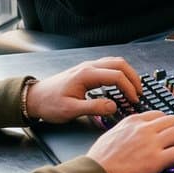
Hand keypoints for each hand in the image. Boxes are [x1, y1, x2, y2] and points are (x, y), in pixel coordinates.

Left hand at [26, 57, 141, 123]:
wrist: (34, 98)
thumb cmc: (49, 104)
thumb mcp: (71, 110)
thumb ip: (93, 108)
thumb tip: (113, 106)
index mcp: (86, 75)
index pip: (116, 76)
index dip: (128, 88)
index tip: (134, 100)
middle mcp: (88, 67)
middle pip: (119, 64)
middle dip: (133, 77)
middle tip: (139, 93)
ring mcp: (87, 67)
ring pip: (115, 63)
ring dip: (127, 73)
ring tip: (133, 88)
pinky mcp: (86, 71)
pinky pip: (108, 66)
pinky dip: (119, 73)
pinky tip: (120, 84)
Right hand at [86, 111, 173, 172]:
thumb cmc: (98, 161)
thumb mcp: (112, 135)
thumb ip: (127, 132)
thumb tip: (135, 136)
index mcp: (132, 121)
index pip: (158, 115)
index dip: (170, 121)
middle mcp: (144, 129)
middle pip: (173, 120)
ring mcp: (151, 143)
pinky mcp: (156, 160)